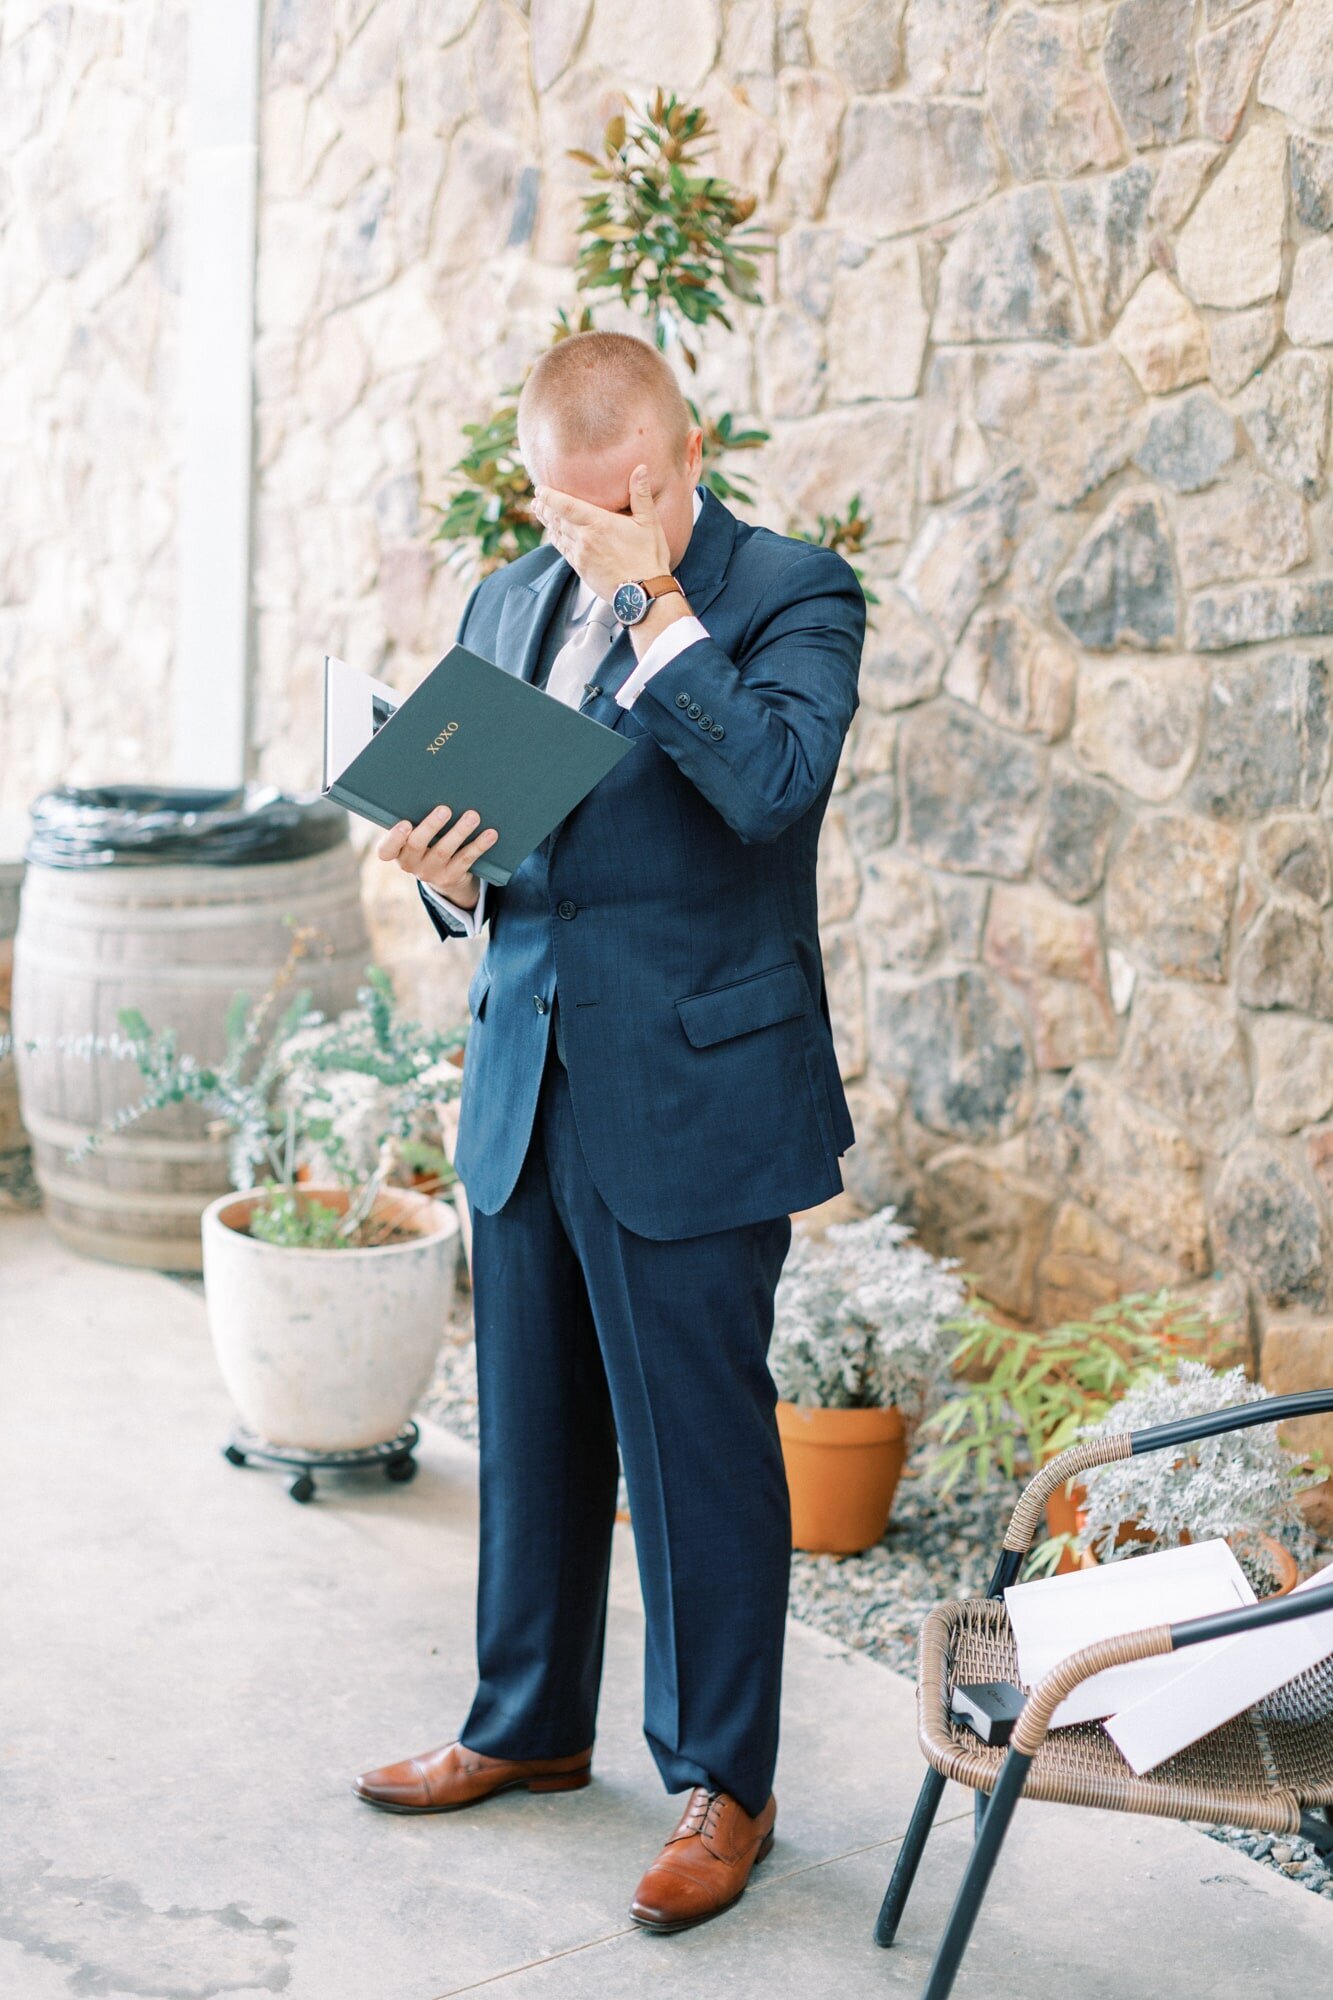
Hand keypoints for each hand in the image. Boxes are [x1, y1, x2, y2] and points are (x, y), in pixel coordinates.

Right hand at [377, 805, 496, 908]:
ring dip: (459, 832)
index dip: (394, 838)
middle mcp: (410, 863)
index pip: (386, 850)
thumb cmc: (427, 840)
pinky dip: (479, 845)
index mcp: (397, 850)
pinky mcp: (451, 877)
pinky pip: (465, 859)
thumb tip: (433, 783)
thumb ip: (416, 814)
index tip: (405, 824)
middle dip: (431, 826)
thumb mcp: (417, 831)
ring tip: (473, 815)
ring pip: (444, 851)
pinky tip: (490, 834)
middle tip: (445, 809)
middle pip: (417, 845)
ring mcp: (431, 872)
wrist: (444, 874)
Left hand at [530, 463, 671, 600]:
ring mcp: (580, 555)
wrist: (643, 594)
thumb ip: (641, 494)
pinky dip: (555, 539)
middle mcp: (584, 538)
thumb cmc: (648, 558)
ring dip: (547, 522)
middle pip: (557, 519)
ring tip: (539, 511)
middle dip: (545, 507)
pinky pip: (562, 551)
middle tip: (536, 499)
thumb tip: (641, 468)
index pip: (565, 505)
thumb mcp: (649, 523)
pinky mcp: (581, 569)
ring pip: (557, 534)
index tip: (540, 489)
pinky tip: (553, 534)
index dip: (549, 496)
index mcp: (598, 523)